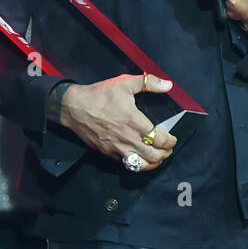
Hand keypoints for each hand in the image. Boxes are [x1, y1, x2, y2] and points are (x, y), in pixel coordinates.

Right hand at [58, 73, 178, 170]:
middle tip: (168, 149)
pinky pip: (127, 165)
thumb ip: (149, 83)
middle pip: (154, 156)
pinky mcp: (108, 154)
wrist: (74, 108)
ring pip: (141, 165)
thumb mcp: (124, 83)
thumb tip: (168, 84)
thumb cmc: (100, 95)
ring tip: (157, 157)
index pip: (160, 139)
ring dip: (153, 163)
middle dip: (165, 154)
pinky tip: (140, 158)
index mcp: (134, 122)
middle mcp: (128, 138)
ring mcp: (117, 148)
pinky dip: (138, 165)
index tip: (173, 139)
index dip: (171, 141)